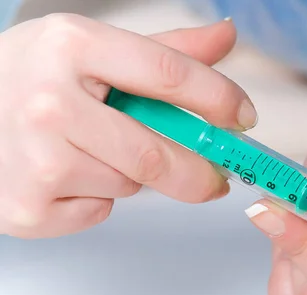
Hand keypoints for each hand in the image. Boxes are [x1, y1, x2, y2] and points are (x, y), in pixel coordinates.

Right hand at [0, 15, 256, 237]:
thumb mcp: (87, 48)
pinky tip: (66, 174)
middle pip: (156, 152)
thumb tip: (226, 38)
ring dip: (133, 175)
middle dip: (200, 171)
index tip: (244, 118)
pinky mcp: (29, 208)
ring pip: (130, 182)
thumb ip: (163, 49)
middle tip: (217, 177)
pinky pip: (99, 209)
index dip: (218, 99)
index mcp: (71, 47)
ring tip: (92, 150)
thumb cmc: (30, 78)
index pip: (167, 73)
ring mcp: (35, 160)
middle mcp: (49, 102)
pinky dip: (98, 198)